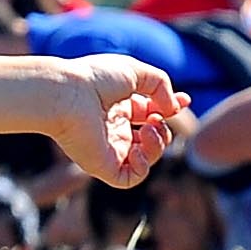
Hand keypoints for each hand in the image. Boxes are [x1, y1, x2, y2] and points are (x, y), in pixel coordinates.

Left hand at [54, 55, 189, 187]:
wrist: (66, 95)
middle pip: (150, 136)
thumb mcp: (136, 72)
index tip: (185, 101)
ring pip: (145, 158)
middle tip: (156, 117)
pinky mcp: (102, 165)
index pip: (149, 111)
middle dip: (164, 128)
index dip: (170, 108)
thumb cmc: (95, 78)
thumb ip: (160, 85)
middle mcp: (113, 127)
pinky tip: (137, 148)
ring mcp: (108, 147)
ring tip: (148, 127)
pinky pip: (130, 177)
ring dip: (158, 144)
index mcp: (117, 104)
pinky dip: (142, 166)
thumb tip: (173, 108)